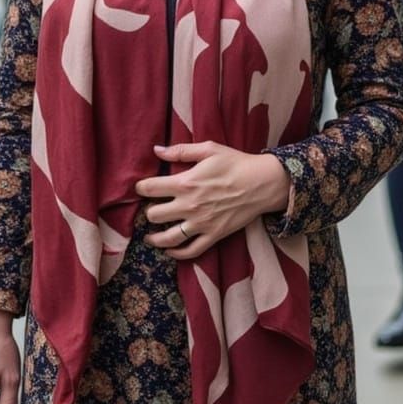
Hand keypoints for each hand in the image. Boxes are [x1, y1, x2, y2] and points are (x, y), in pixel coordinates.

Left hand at [134, 142, 290, 259]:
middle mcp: (189, 206)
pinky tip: (170, 250)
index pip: (150, 188)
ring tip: (150, 236)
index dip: (140, 188)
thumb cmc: (235, 163)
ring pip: (168, 238)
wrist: (262, 183)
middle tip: (151, 209)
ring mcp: (201, 223)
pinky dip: (177, 253)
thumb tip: (156, 150)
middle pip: (154, 215)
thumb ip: (180, 151)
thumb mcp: (208, 149)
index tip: (141, 188)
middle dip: (148, 211)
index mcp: (185, 182)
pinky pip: (190, 251)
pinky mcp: (214, 235)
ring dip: (155, 238)